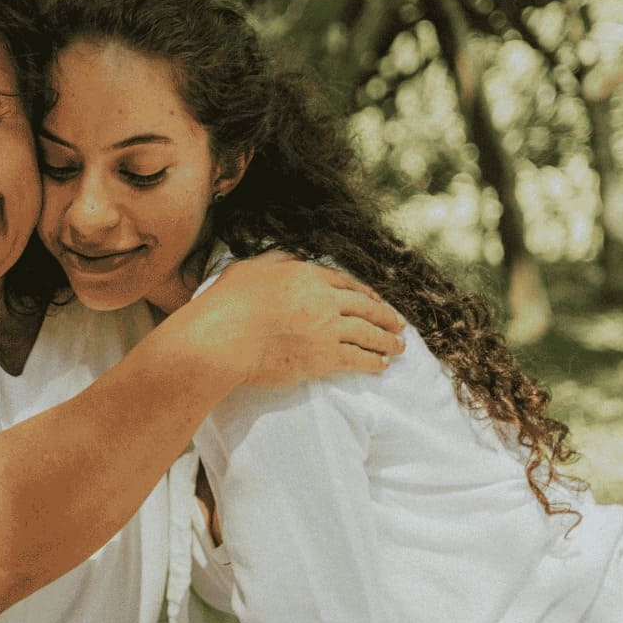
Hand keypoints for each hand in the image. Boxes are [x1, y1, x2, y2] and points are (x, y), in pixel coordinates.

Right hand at [186, 253, 404, 386]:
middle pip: (365, 306)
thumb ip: (276, 260)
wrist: (224, 338)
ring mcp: (327, 329)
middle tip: (399, 324)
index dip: (364, 292)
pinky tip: (381, 365)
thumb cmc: (228, 303)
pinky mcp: (324, 357)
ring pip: (368, 333)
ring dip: (387, 341)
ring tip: (399, 347)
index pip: (345, 282)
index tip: (375, 299)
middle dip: (386, 316)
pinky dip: (373, 362)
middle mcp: (323, 300)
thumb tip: (293, 258)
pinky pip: (358, 359)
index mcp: (307, 276)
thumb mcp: (250, 268)